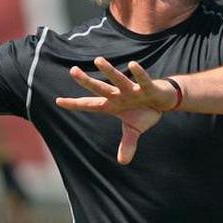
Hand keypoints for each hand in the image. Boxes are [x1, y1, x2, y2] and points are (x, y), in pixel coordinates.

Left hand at [55, 57, 177, 164]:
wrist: (163, 101)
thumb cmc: (145, 111)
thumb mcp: (134, 130)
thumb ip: (127, 144)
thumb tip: (123, 162)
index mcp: (113, 104)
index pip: (90, 104)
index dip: (75, 104)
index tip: (58, 101)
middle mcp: (119, 95)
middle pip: (100, 88)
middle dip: (87, 81)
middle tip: (73, 71)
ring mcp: (132, 90)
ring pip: (118, 80)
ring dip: (109, 71)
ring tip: (98, 60)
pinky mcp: (147, 88)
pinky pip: (142, 80)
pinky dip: (138, 73)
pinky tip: (132, 64)